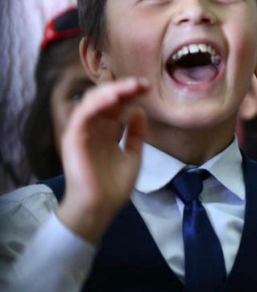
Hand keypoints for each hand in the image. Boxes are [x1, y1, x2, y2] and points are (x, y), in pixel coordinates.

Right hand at [57, 77, 148, 242]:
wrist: (100, 207)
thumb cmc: (114, 186)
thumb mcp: (133, 155)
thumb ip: (135, 134)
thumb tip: (139, 110)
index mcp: (107, 131)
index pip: (116, 105)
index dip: (130, 94)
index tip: (147, 87)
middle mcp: (94, 128)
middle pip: (105, 100)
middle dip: (123, 88)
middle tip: (143, 84)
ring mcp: (82, 132)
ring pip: (92, 102)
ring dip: (112, 92)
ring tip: (131, 87)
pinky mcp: (73, 139)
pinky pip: (83, 115)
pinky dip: (97, 104)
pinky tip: (113, 99)